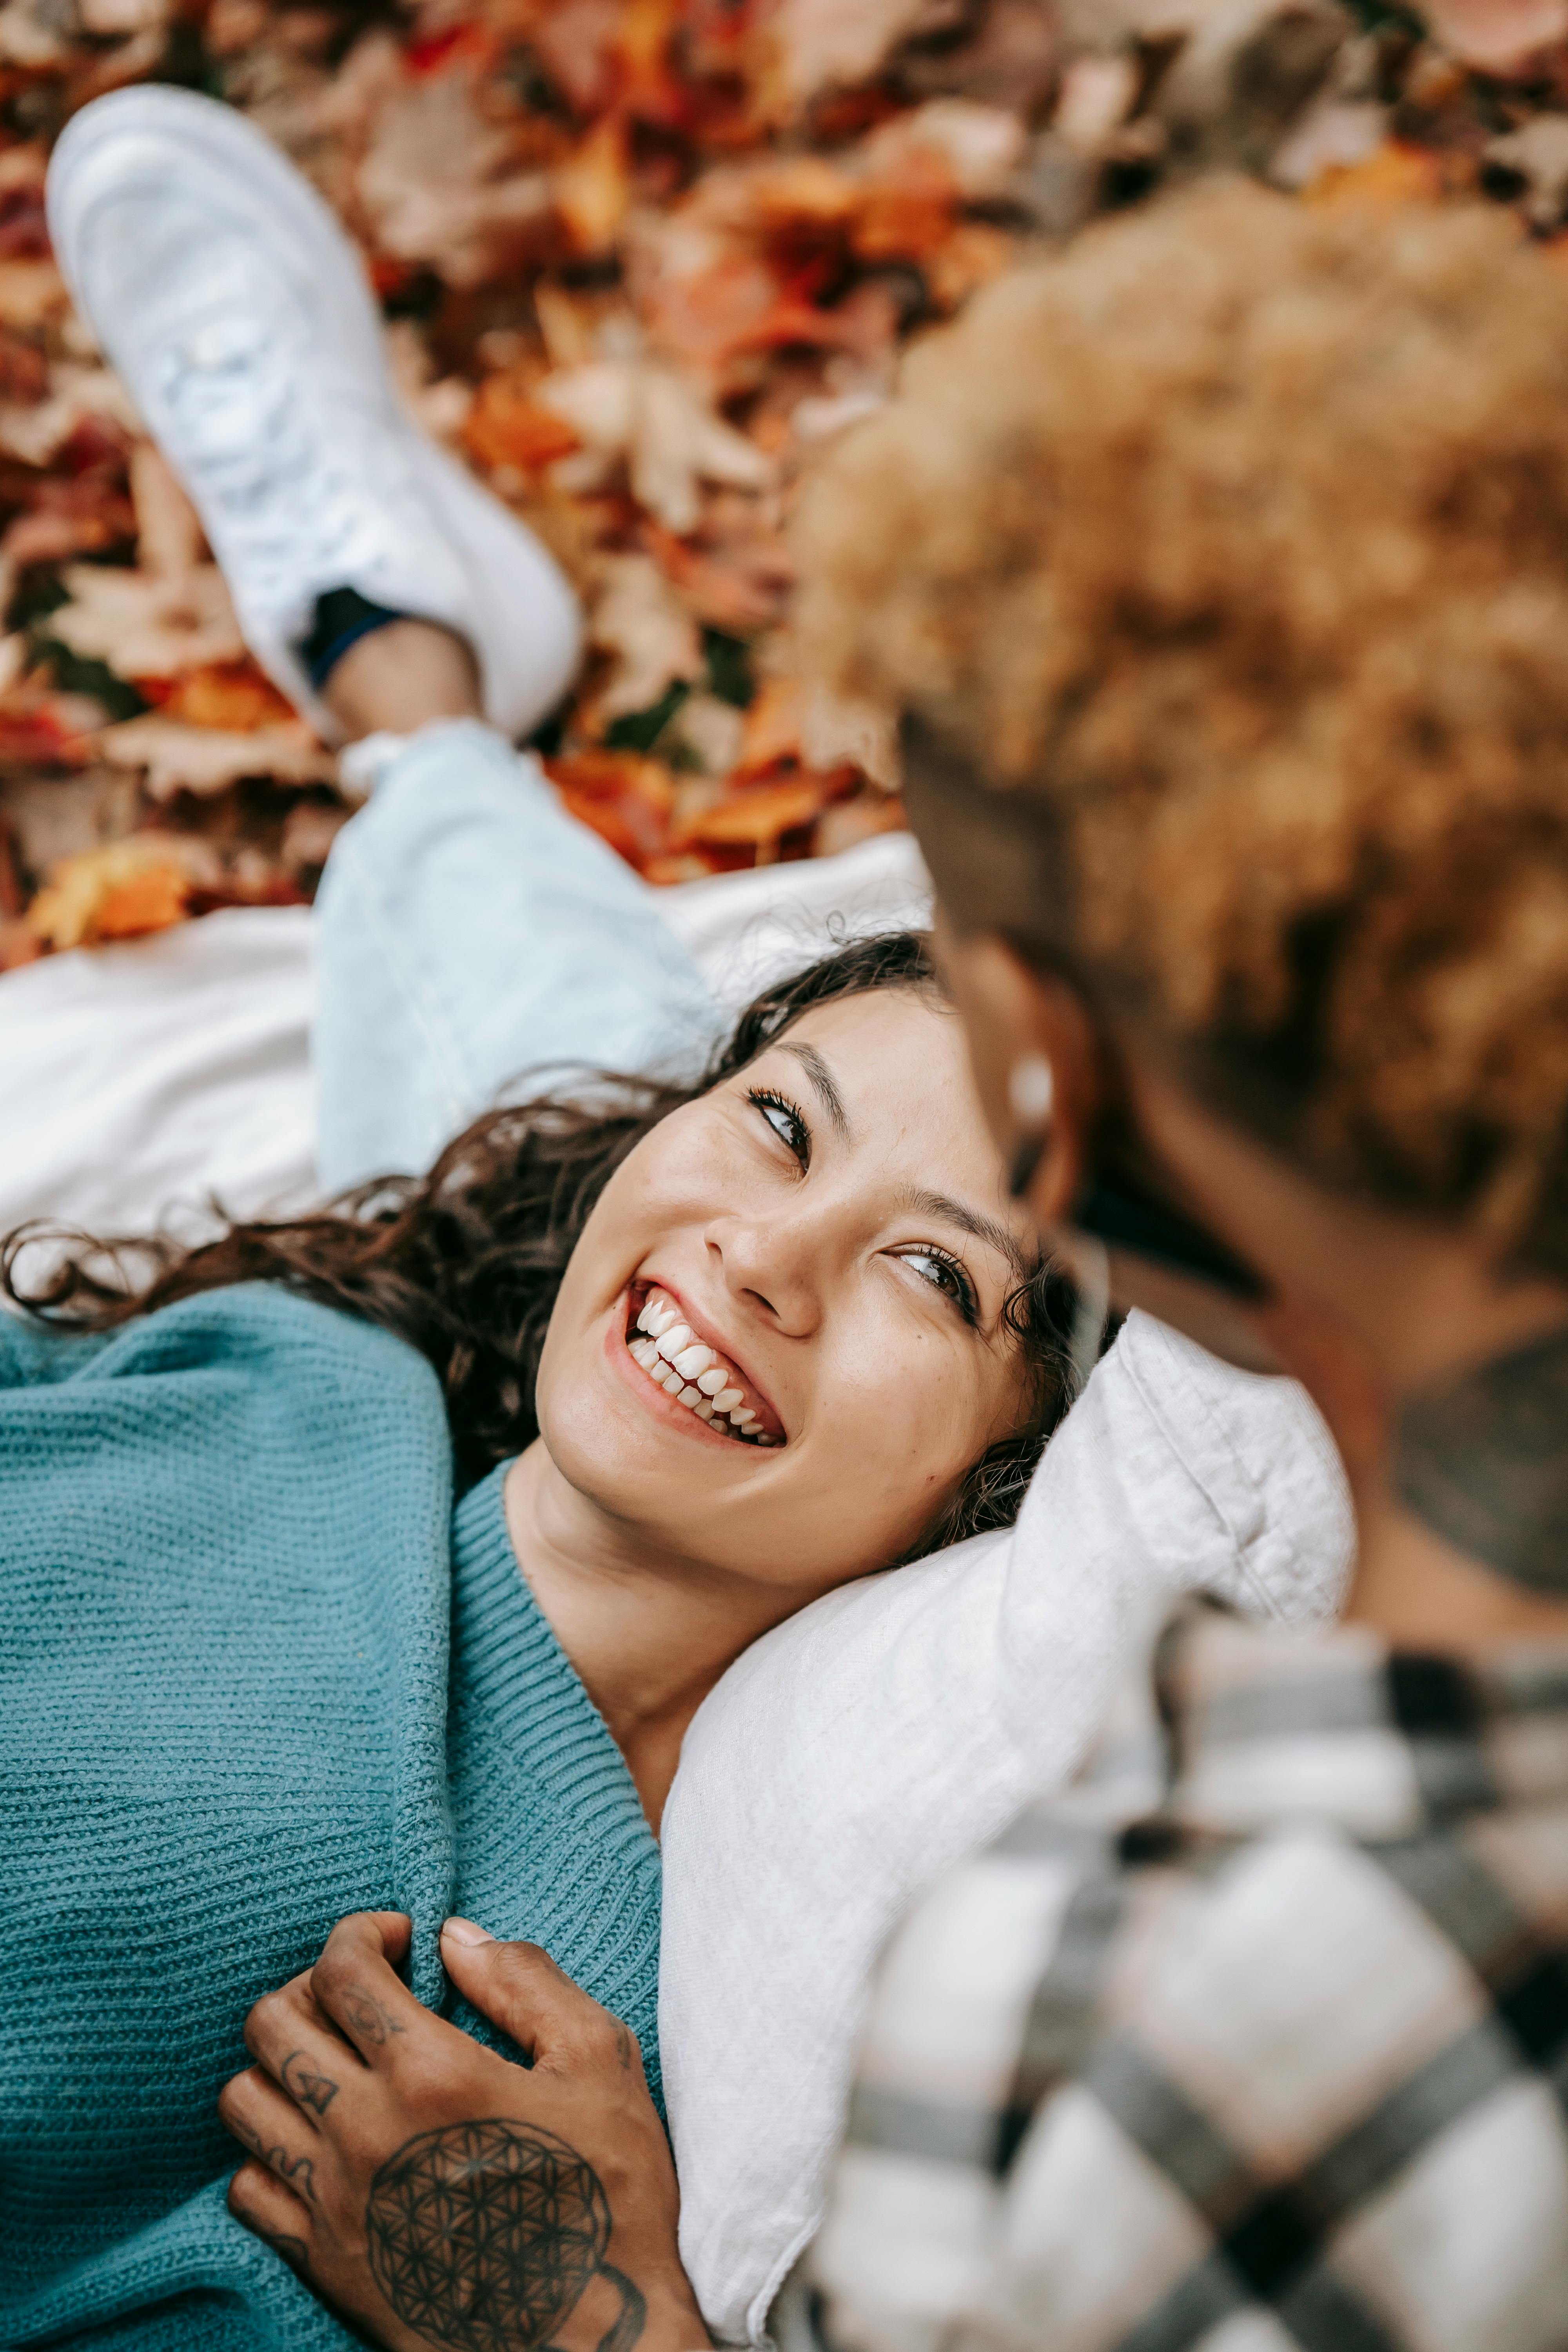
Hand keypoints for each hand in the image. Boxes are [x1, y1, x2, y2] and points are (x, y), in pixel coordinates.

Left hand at [219, 1911, 709, 2351]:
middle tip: (361, 1995)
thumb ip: (525, 1982)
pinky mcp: (324, 2261)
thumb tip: (455, 1935)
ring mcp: (335, 2202)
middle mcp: (365, 2131)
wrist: (594, 2344)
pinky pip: (248, 2187)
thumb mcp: (600, 2061)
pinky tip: (320, 2141)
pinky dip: (269, 2149)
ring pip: (243, 2101)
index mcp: (431, 2072)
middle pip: (272, 2023)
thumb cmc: (609, 2196)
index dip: (360, 1933)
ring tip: (332, 2062)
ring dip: (279, 2062)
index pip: (341, 1970)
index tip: (395, 1940)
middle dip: (310, 1986)